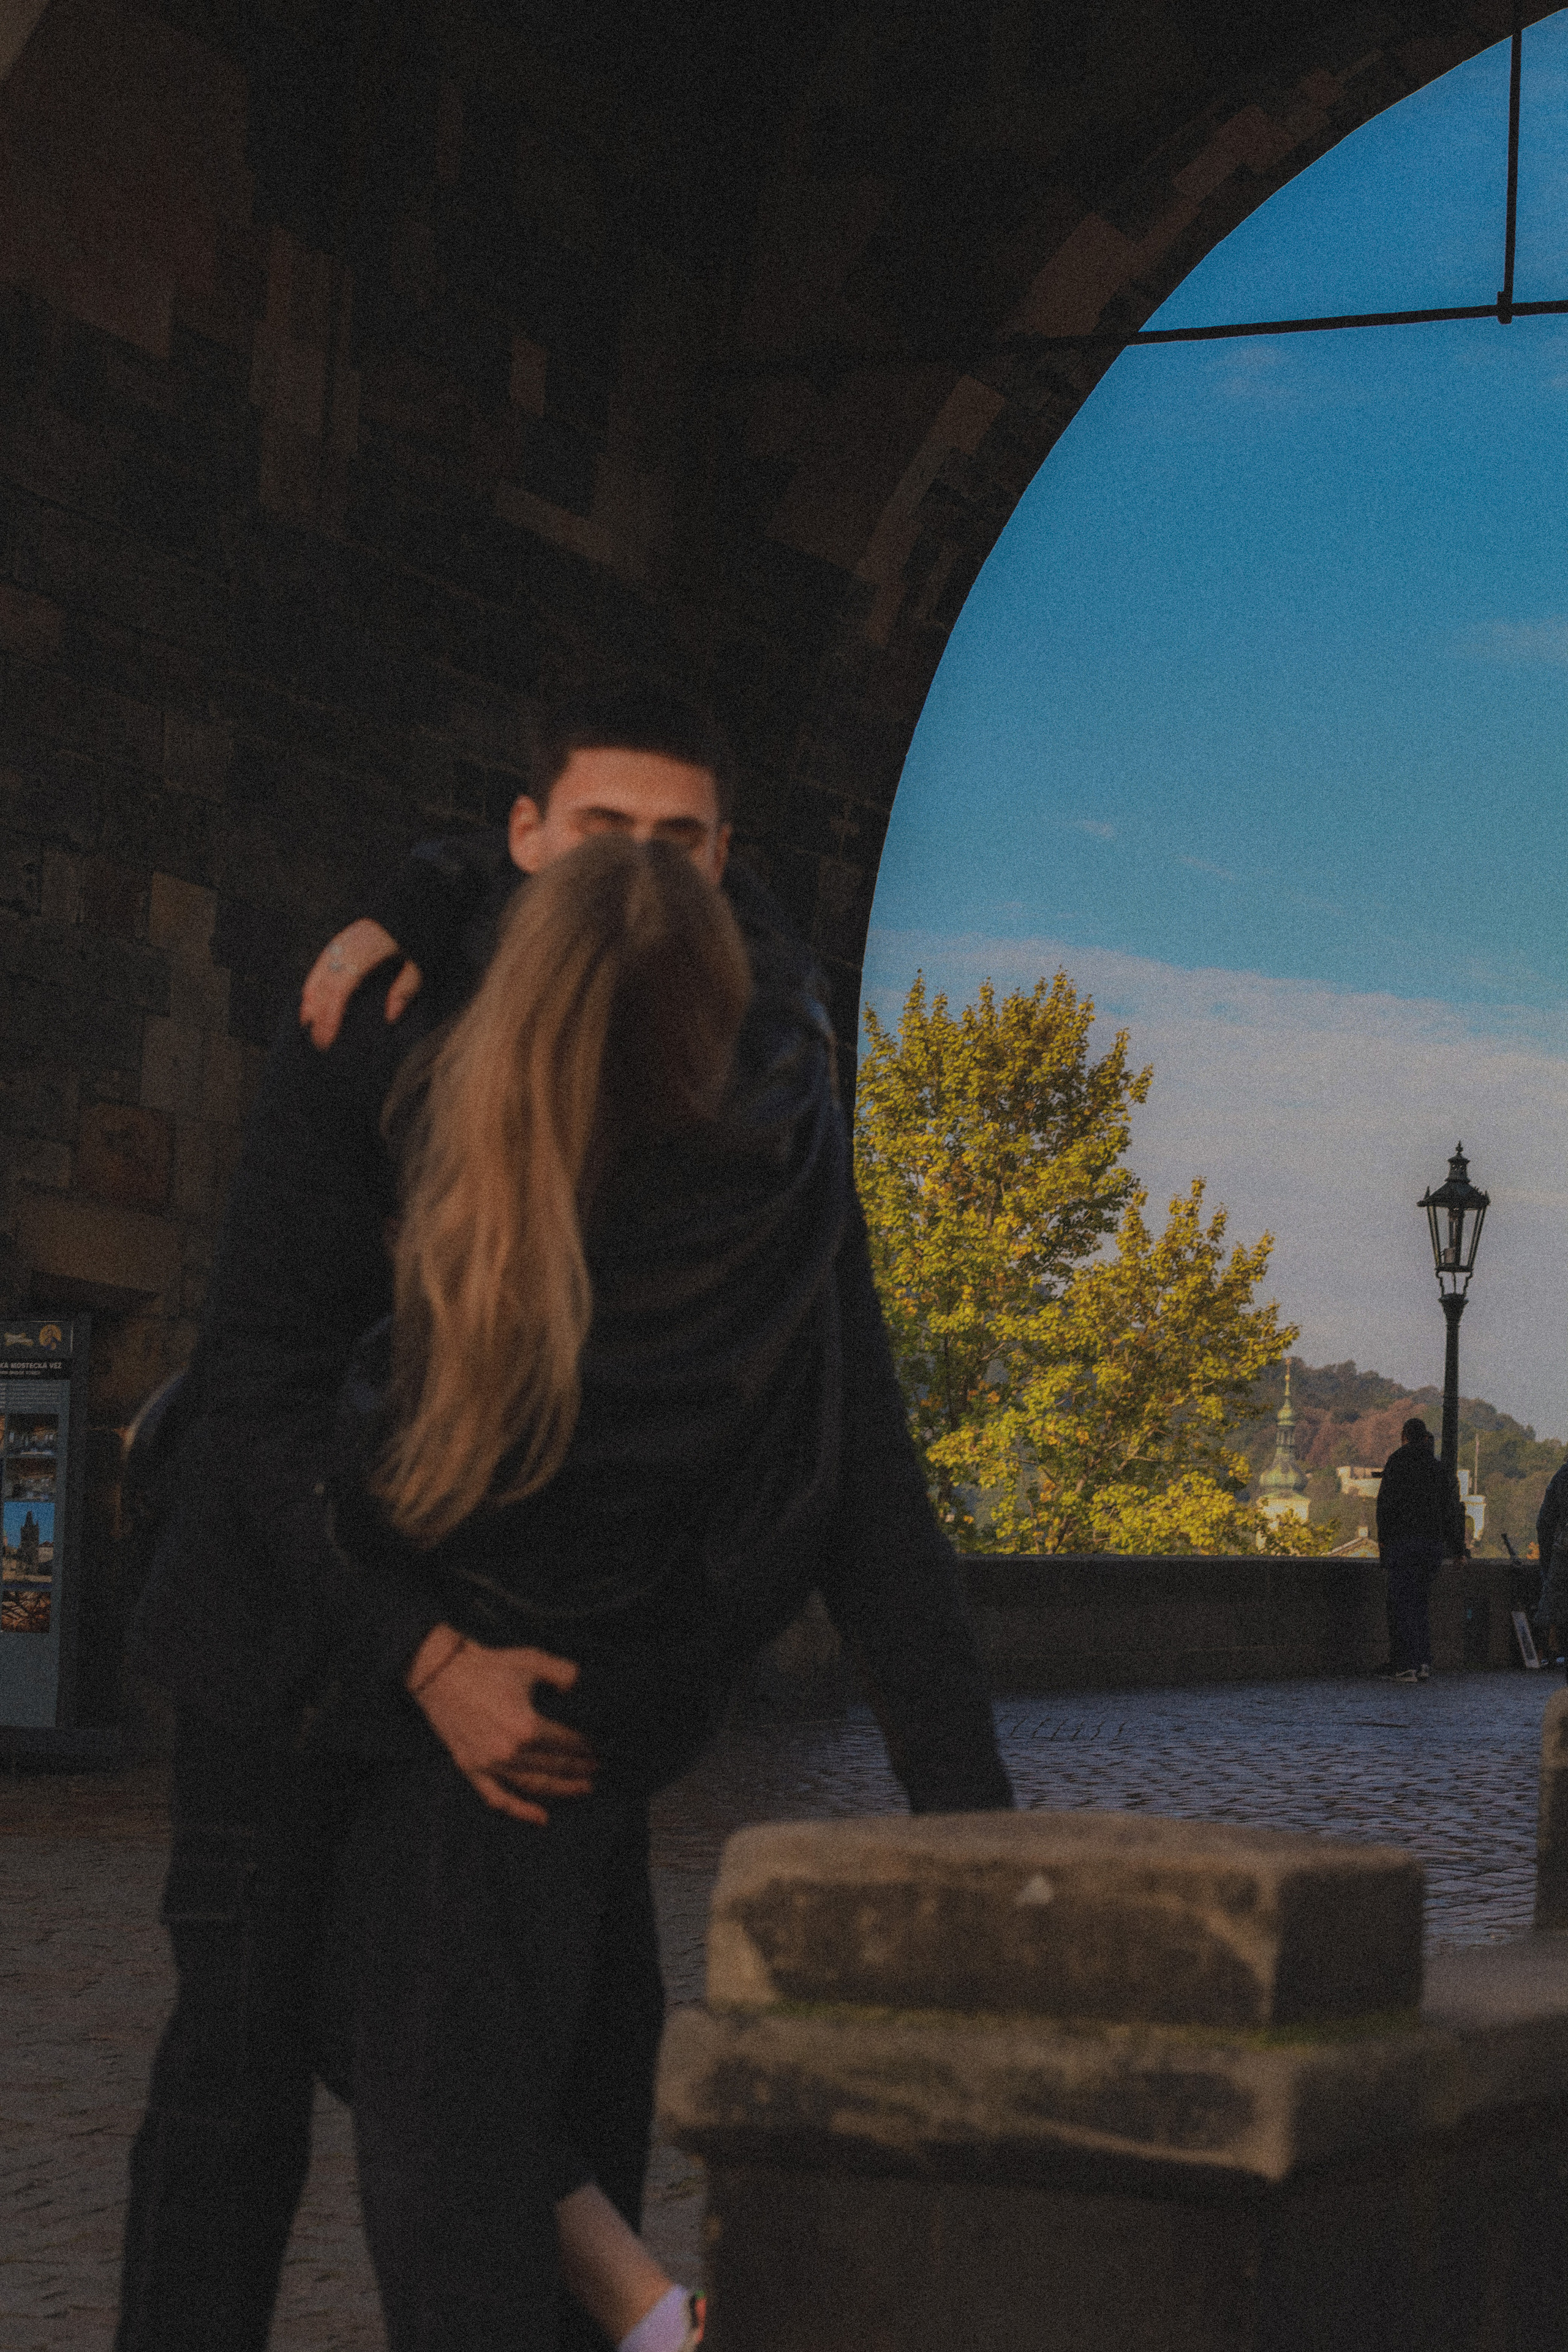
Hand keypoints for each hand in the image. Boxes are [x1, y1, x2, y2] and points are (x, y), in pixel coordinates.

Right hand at [300, 919, 422, 1049]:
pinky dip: (315, 976)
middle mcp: (351, 943)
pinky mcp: (348, 933)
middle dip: (318, 1011)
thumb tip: (390, 1017)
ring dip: (311, 994)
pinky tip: (312, 991)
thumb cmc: (423, 929)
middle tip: (315, 1037)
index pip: (342, 987)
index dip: (331, 1014)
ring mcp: (347, 936)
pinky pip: (324, 957)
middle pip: (327, 980)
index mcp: (367, 950)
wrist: (421, 894)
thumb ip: (405, 988)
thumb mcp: (421, 961)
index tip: (326, 1037)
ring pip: (321, 968)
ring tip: (305, 1018)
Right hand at [406, 1628, 595, 1825]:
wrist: (441, 1672)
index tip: (600, 1748)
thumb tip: (578, 1687)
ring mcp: (489, 1764)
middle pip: (555, 1766)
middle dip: (580, 1768)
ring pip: (533, 1785)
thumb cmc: (488, 1665)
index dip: (586, 1746)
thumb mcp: (532, 1660)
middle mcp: (509, 1752)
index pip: (567, 1743)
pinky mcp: (471, 1769)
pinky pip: (497, 1798)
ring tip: (584, 1788)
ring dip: (561, 1789)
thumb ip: (564, 1673)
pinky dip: (520, 1810)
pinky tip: (542, 1818)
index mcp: (527, 1726)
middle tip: (598, 1768)